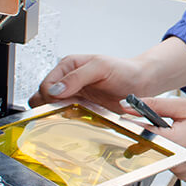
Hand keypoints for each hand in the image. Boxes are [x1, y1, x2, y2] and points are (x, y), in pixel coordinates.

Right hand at [31, 53, 151, 109]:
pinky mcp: (81, 108)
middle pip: (44, 97)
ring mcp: (74, 95)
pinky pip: (66, 116)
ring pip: (53, 108)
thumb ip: (77, 77)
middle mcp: (68, 81)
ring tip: (71, 114)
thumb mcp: (100, 67)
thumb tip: (56, 89)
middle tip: (63, 111)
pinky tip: (77, 119)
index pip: (46, 84)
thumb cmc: (123, 70)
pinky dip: (68, 119)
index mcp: (68, 66)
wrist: (140, 83)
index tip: (61, 101)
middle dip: (49, 106)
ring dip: (57, 114)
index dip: (50, 95)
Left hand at [130, 96, 185, 182]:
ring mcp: (183, 174)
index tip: (130, 119)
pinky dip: (178, 153)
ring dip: (167, 144)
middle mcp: (177, 163)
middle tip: (172, 123)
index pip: (140, 135)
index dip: (133, 125)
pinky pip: (173, 164)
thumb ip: (154, 106)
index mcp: (175, 143)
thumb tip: (128, 106)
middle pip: (151, 147)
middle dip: (155, 133)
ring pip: (162, 155)